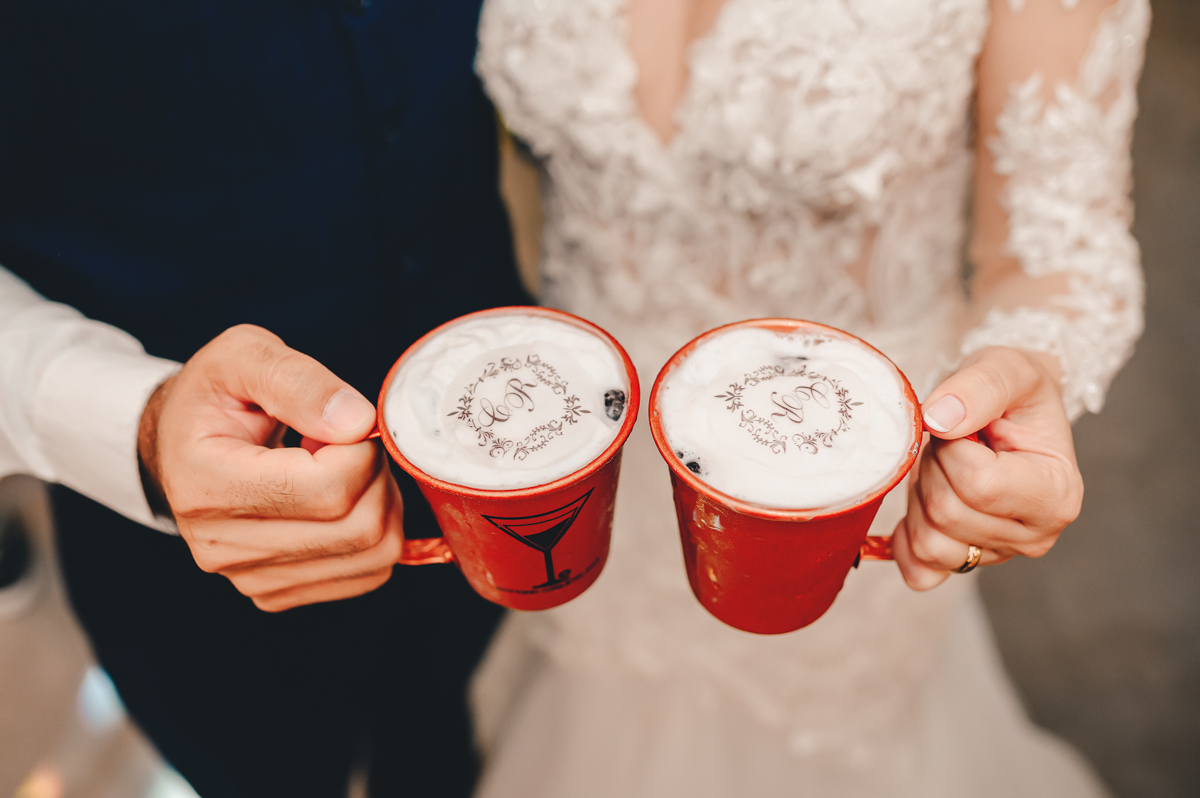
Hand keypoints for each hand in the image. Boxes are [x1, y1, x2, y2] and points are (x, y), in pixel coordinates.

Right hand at [138, 324, 402, 610]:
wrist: (182, 444)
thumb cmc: (212, 397)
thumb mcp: (243, 356)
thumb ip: (300, 380)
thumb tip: (357, 422)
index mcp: (205, 483)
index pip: (328, 489)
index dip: (362, 450)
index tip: (346, 423)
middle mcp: (221, 545)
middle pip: (358, 528)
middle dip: (377, 475)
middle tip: (352, 443)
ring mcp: (248, 577)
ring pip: (371, 557)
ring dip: (382, 504)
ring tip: (344, 468)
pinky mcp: (275, 592)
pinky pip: (365, 574)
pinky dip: (374, 533)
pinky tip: (342, 502)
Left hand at [891, 346, 1083, 589]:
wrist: (1011, 411)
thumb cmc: (1015, 392)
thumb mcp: (1005, 368)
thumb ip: (977, 387)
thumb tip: (938, 420)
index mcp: (1057, 493)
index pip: (978, 484)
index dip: (952, 448)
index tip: (964, 426)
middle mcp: (1036, 534)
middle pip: (946, 512)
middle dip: (932, 467)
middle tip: (951, 442)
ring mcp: (999, 554)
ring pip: (927, 540)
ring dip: (919, 495)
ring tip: (944, 466)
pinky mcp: (965, 565)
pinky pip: (919, 570)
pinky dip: (907, 536)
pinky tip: (921, 501)